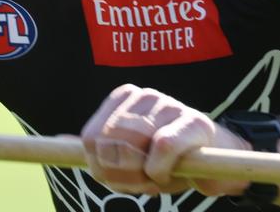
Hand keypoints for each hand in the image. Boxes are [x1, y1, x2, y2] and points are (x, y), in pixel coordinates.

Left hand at [80, 84, 251, 196]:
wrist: (222, 162)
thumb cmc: (170, 160)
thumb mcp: (130, 159)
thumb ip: (100, 152)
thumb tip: (58, 141)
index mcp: (124, 99)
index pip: (90, 137)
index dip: (98, 167)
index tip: (114, 178)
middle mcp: (144, 96)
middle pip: (107, 143)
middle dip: (118, 174)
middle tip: (138, 184)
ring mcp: (169, 105)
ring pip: (132, 146)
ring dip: (140, 176)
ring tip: (154, 180)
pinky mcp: (194, 122)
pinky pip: (161, 148)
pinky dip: (159, 171)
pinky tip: (168, 175)